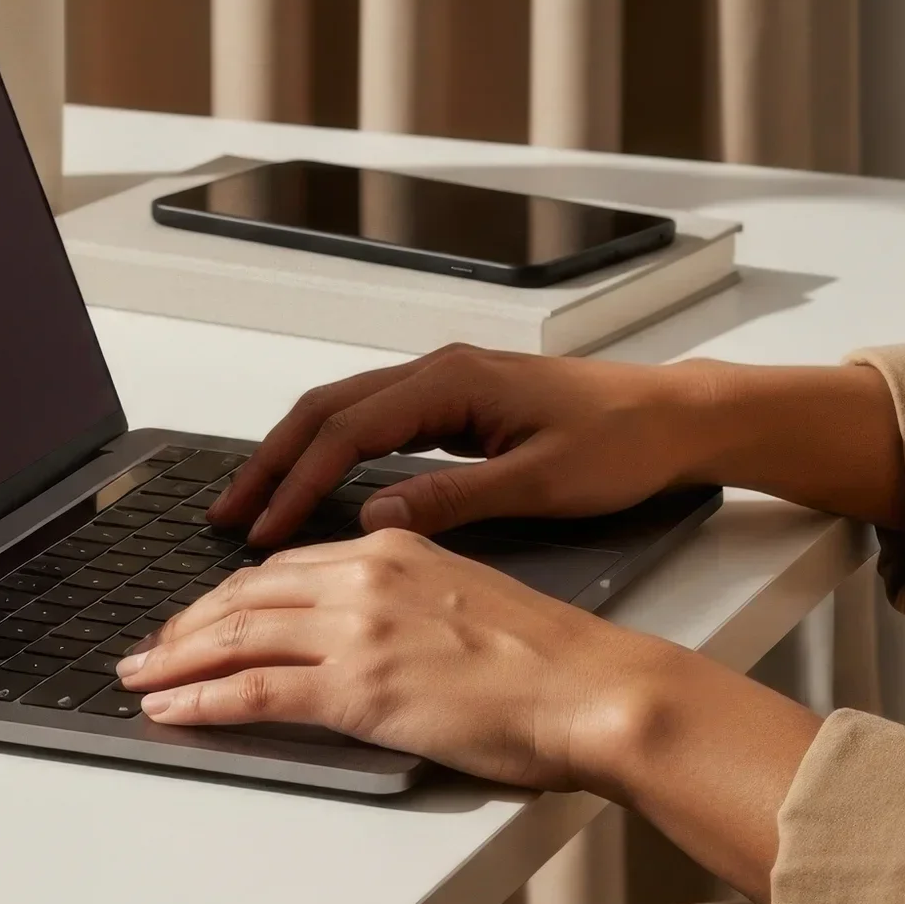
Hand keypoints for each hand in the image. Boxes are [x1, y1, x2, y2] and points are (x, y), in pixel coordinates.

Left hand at [116, 528, 824, 900]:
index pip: (282, 569)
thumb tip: (371, 626)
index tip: (197, 618)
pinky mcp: (358, 688)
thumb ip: (404, 599)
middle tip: (146, 649)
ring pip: (235, 638)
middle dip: (184, 625)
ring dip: (175, 661)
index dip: (227, 597)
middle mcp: (363, 577)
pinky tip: (172, 712)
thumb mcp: (464, 598)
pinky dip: (201, 701)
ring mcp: (357, 632)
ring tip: (139, 679)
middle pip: (244, 596)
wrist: (591, 688)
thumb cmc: (547, 661)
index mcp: (391, 549)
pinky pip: (255, 692)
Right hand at [211, 344, 712, 544]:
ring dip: (292, 457)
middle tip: (227, 516)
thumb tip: (376, 516)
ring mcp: (444, 386)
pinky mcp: (455, 406)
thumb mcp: (540, 481)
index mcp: (452, 383)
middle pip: (324, 411)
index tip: (263, 529)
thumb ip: (454, 497)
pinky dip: (329, 455)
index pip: (347, 432)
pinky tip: (314, 490)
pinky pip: (371, 424)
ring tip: (253, 506)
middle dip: (269, 463)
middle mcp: (438, 373)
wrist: (676, 417)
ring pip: (342, 414)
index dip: (297, 482)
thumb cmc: (624, 444)